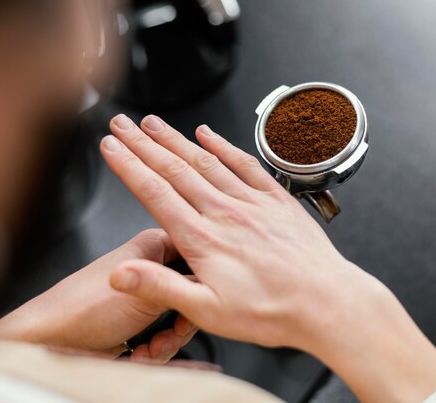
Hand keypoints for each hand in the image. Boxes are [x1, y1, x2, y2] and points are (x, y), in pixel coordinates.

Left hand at [0, 230, 196, 362]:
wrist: (51, 342)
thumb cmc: (85, 308)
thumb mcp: (149, 295)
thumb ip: (188, 286)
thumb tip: (217, 286)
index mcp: (155, 247)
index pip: (199, 255)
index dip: (206, 280)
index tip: (211, 297)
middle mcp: (152, 270)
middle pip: (192, 294)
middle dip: (183, 322)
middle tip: (174, 331)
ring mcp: (145, 298)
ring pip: (179, 322)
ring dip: (167, 342)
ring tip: (148, 349)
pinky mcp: (139, 323)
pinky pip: (164, 338)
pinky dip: (154, 352)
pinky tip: (138, 356)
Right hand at [101, 115, 353, 348]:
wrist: (326, 302)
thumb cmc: (272, 311)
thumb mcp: (208, 312)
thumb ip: (160, 287)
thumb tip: (119, 275)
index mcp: (203, 239)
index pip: (155, 193)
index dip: (128, 167)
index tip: (110, 148)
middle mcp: (224, 213)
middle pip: (175, 169)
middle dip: (143, 144)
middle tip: (122, 124)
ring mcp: (251, 202)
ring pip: (205, 161)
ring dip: (176, 139)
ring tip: (153, 123)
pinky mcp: (276, 200)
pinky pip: (246, 164)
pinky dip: (224, 146)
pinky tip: (209, 134)